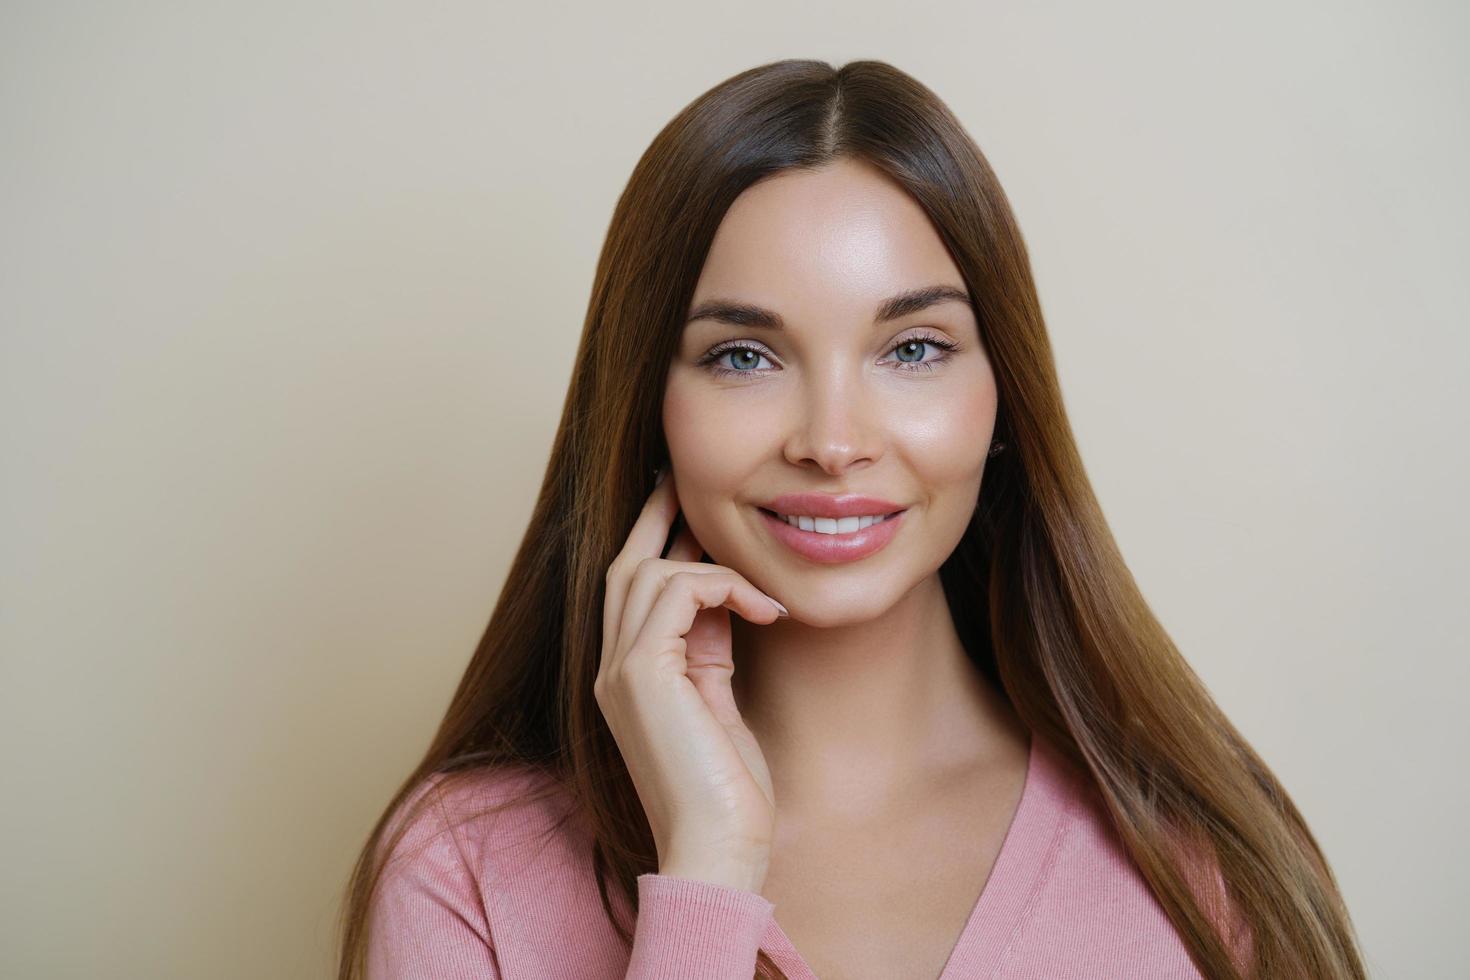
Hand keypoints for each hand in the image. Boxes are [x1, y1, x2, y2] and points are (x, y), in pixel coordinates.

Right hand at [594, 467, 786, 892]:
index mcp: (625, 678)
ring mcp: (619, 672)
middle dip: (657, 519)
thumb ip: (708, 652)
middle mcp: (610, 669)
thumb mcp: (717, 704)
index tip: (687, 511)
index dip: (655, 543)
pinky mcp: (643, 675)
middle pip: (624, 567)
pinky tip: (763, 610)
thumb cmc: (726, 793)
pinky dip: (724, 588)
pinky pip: (677, 593)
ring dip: (712, 566)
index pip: (629, 590)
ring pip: (648, 573)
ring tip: (761, 590)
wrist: (714, 849)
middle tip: (689, 485)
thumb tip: (722, 601)